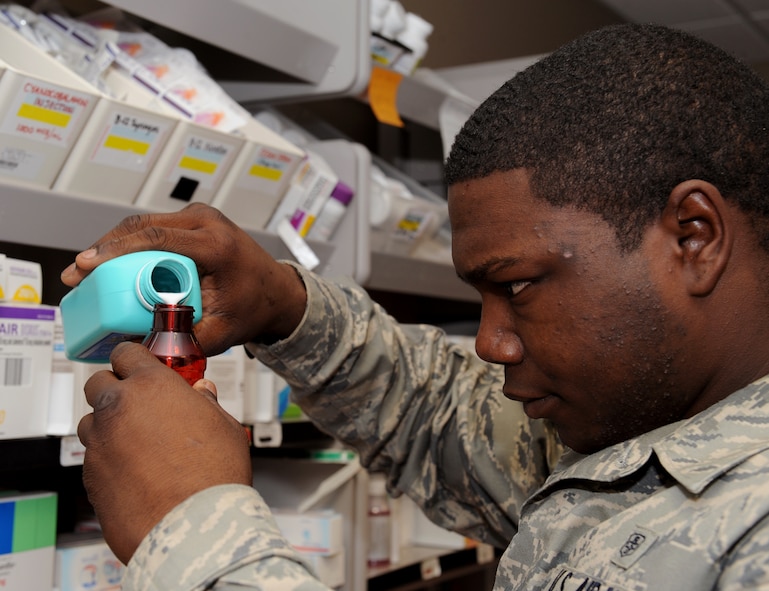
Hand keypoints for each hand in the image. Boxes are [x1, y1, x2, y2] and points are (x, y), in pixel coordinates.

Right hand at [61, 203, 306, 354]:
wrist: (277, 292)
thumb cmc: (255, 306)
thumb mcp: (222, 331)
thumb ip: (184, 341)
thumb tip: (142, 349)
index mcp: (217, 245)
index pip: (156, 239)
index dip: (116, 250)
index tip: (88, 264)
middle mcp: (208, 223)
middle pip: (143, 226)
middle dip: (105, 248)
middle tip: (78, 272)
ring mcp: (201, 218)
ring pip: (145, 223)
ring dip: (114, 244)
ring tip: (87, 269)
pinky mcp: (194, 222)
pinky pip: (155, 227)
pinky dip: (130, 242)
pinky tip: (111, 261)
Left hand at [77, 342, 252, 563]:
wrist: (192, 527)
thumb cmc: (213, 477)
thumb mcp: (224, 427)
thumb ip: (206, 403)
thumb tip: (202, 393)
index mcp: (152, 385)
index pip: (126, 353)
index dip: (133, 358)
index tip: (138, 365)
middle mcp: (118, 408)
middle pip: (97, 382)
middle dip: (113, 388)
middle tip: (136, 403)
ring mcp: (99, 442)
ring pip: (90, 421)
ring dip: (108, 425)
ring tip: (137, 442)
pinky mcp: (90, 475)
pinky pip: (93, 456)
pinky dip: (108, 458)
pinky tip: (135, 471)